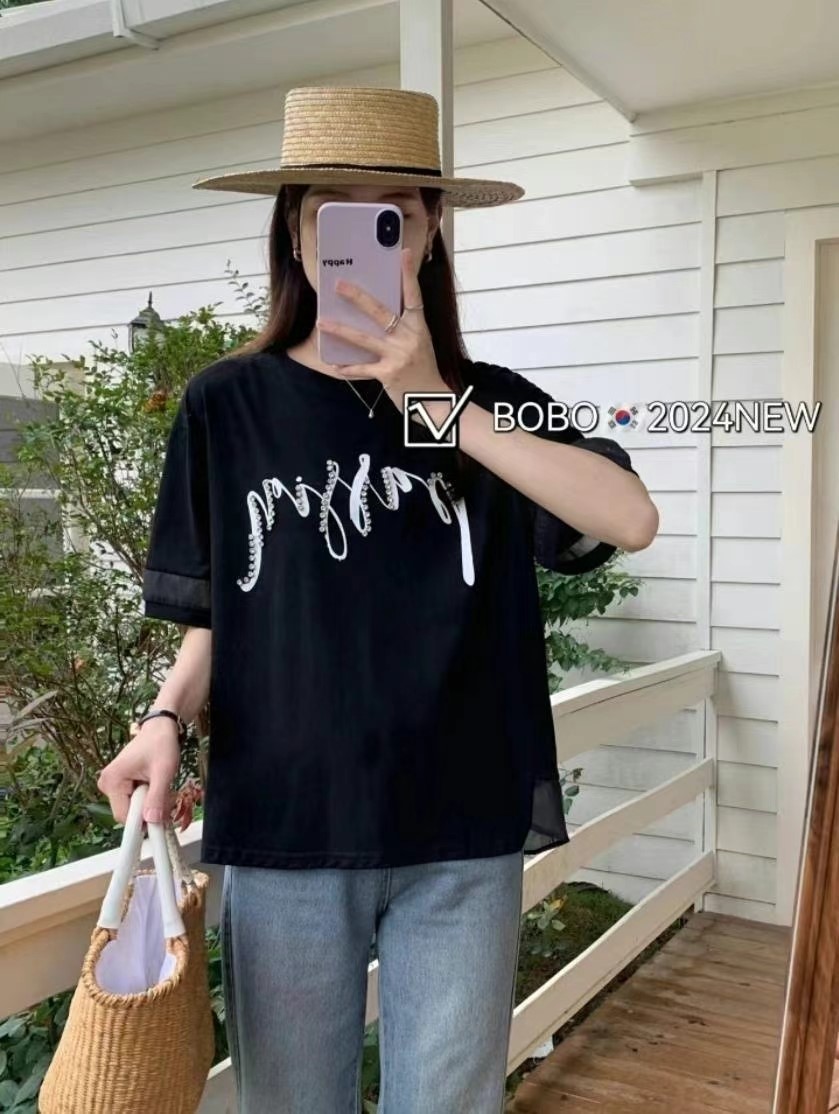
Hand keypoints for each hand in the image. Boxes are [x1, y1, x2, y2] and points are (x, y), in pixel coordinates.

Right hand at [97, 718, 179, 825]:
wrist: (160, 728)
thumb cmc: (161, 744)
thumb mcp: (163, 771)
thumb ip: (157, 797)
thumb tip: (151, 822)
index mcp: (112, 780)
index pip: (124, 816)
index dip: (144, 821)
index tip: (163, 819)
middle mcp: (106, 784)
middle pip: (128, 813)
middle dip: (150, 810)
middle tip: (168, 796)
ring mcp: (111, 784)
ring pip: (133, 808)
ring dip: (151, 804)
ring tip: (162, 787)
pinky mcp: (119, 784)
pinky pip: (133, 801)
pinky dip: (148, 798)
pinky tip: (156, 786)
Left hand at [315, 247, 448, 412]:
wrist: (432, 400)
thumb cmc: (424, 370)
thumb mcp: (420, 343)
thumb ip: (403, 329)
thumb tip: (380, 314)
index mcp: (419, 327)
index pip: (414, 296)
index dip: (408, 275)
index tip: (404, 254)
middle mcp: (409, 339)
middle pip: (380, 312)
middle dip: (358, 298)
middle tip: (339, 285)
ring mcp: (398, 356)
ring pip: (364, 339)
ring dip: (340, 330)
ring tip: (322, 323)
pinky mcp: (388, 374)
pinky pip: (362, 369)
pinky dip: (348, 368)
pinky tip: (334, 366)